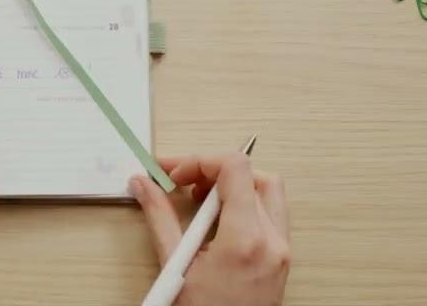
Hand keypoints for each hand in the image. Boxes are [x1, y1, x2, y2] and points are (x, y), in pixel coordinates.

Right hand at [129, 154, 290, 305]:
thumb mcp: (175, 265)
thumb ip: (159, 217)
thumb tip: (143, 186)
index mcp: (246, 240)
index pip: (235, 169)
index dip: (201, 160)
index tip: (176, 172)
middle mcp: (272, 242)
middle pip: (256, 175)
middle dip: (217, 170)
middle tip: (185, 181)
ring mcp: (282, 252)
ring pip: (268, 193)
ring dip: (234, 187)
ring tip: (200, 201)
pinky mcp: (281, 260)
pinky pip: (271, 216)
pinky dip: (245, 206)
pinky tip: (217, 221)